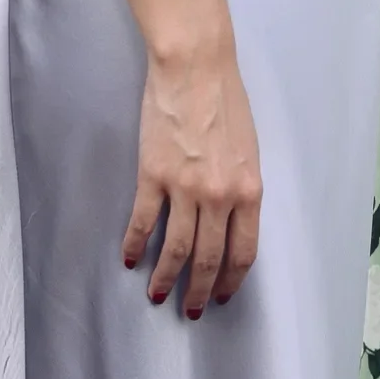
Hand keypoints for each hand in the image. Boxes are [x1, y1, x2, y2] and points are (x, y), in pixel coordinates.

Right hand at [124, 48, 263, 315]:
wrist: (195, 68)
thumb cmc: (226, 102)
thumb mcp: (249, 151)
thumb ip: (242, 189)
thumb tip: (230, 223)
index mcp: (249, 191)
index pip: (243, 252)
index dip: (231, 280)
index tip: (222, 296)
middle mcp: (219, 196)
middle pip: (208, 259)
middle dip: (199, 290)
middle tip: (190, 310)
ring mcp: (184, 188)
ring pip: (176, 249)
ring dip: (166, 277)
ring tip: (156, 294)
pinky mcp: (152, 176)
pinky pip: (142, 222)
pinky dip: (134, 245)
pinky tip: (130, 259)